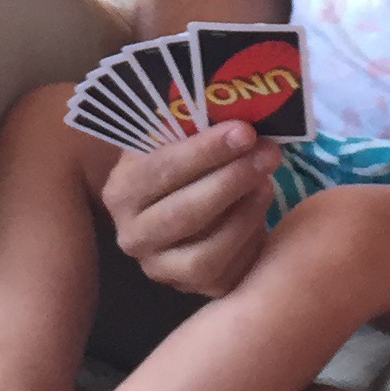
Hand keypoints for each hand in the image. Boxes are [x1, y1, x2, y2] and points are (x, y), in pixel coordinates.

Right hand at [99, 118, 278, 297]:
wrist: (180, 206)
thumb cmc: (180, 166)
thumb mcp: (172, 142)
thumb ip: (189, 126)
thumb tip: (233, 100)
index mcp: (121, 190)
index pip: (162, 170)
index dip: (205, 151)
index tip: (245, 131)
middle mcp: (132, 235)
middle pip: (184, 213)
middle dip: (232, 180)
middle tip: (268, 153)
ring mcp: (160, 269)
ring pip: (205, 254)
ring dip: (244, 216)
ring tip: (267, 183)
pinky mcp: (193, 290)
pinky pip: (226, 275)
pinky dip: (249, 244)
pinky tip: (263, 215)